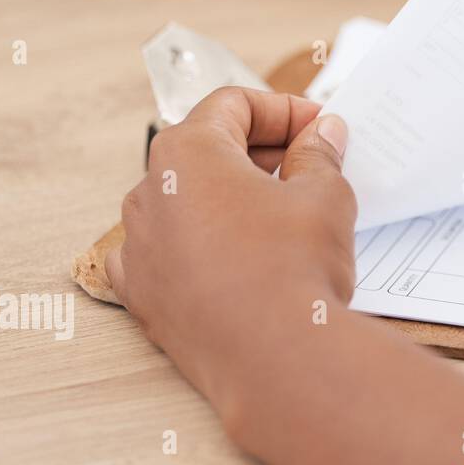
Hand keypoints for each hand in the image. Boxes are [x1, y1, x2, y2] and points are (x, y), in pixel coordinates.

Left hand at [105, 88, 356, 417]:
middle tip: (311, 164)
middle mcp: (149, 193)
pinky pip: (168, 252)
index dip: (283, 110)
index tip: (317, 127)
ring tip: (282, 213)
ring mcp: (139, 248)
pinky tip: (239, 255)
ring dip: (231, 197)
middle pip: (206, 150)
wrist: (277, 358)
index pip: (234, 106)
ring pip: (186, 201)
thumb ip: (318, 155)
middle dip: (260, 151)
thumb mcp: (324, 195)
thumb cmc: (295, 267)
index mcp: (187, 153)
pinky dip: (200, 244)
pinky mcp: (143, 296)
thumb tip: (321, 134)